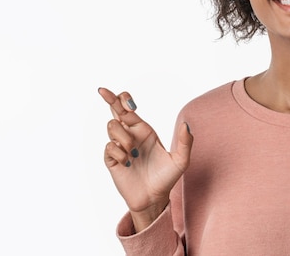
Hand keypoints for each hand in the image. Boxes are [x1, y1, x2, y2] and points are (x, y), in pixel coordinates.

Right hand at [99, 87, 192, 231]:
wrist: (154, 198)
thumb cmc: (167, 178)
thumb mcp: (181, 161)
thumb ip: (185, 142)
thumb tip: (186, 124)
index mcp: (144, 131)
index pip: (129, 109)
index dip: (124, 99)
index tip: (125, 97)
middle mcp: (130, 135)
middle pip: (115, 111)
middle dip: (109, 99)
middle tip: (103, 90)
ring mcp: (120, 147)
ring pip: (112, 127)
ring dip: (122, 135)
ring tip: (132, 151)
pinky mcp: (112, 160)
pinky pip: (109, 147)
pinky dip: (117, 152)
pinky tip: (127, 162)